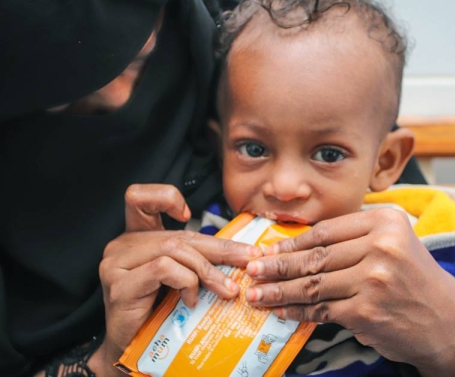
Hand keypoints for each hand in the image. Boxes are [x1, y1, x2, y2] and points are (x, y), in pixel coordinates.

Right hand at [89, 184, 261, 375]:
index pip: (140, 198)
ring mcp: (116, 263)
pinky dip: (187, 282)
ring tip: (225, 290)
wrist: (131, 349)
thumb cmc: (156, 314)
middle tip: (247, 260)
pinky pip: (164, 268)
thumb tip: (241, 253)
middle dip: (219, 248)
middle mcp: (122, 246)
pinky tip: (191, 300)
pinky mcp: (120, 284)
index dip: (165, 196)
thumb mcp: (179, 278)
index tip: (188, 215)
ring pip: (174, 250)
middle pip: (177, 235)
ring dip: (208, 270)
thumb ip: (194, 258)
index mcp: (135, 238)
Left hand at [244, 208, 454, 376]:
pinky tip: (281, 311)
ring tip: (256, 294)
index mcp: (385, 222)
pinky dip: (297, 312)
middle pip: (316, 257)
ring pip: (313, 284)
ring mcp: (374, 280)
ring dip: (279, 291)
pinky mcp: (367, 311)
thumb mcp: (393, 243)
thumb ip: (353, 238)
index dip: (292, 242)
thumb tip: (296, 245)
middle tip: (252, 270)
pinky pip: (322, 309)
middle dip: (278, 265)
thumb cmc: (413, 278)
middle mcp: (382, 247)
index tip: (269, 249)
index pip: (326, 231)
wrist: (445, 319)